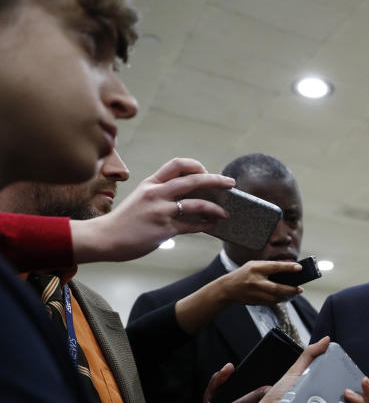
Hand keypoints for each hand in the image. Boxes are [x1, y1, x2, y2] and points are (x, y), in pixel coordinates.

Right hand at [72, 157, 233, 262]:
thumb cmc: (123, 220)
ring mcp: (161, 211)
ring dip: (215, 209)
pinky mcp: (164, 230)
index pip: (177, 164)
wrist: (104, 237)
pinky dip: (205, 226)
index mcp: (151, 183)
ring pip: (198, 205)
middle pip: (194, 180)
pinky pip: (192, 226)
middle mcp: (157, 194)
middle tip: (230, 183)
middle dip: (216, 180)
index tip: (205, 171)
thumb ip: (160, 194)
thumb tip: (185, 196)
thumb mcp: (140, 198)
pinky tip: (212, 226)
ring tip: (225, 213)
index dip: (195, 165)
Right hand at [214, 260, 302, 305]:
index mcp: (255, 269)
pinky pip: (271, 302)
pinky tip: (285, 296)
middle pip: (276, 288)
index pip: (274, 267)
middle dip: (290, 289)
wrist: (228, 288)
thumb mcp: (254, 265)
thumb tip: (288, 268)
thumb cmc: (244, 274)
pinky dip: (279, 299)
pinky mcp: (256, 301)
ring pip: (275, 297)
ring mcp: (255, 293)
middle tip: (300, 289)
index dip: (288, 267)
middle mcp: (255, 282)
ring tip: (294, 292)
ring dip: (286, 296)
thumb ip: (269, 266)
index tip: (299, 268)